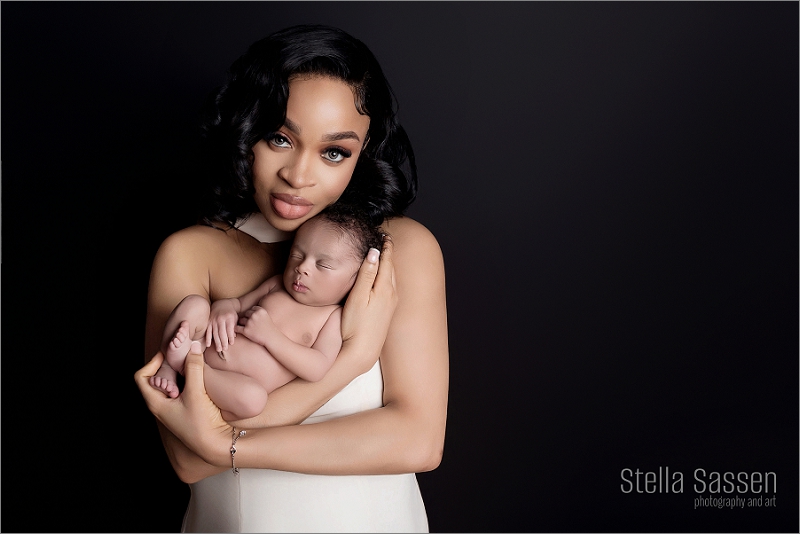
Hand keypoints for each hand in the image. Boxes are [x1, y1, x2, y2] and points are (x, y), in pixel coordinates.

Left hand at [135, 345, 231, 463]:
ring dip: (179, 372)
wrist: (214, 443)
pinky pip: (180, 389)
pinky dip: (186, 379)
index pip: (141, 377)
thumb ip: (194, 368)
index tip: (168, 355)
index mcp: (155, 402)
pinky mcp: (184, 408)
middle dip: (168, 365)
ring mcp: (172, 407)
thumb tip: (192, 347)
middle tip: (182, 356)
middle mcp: (161, 405)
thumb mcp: (196, 393)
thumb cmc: (200, 423)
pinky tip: (199, 376)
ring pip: (169, 383)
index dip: (152, 362)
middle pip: (156, 377)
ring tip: (191, 364)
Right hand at [208, 299, 238, 351]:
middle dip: (223, 342)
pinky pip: (208, 331)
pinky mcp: (208, 322)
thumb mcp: (235, 318)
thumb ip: (234, 327)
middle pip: (222, 333)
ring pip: (215, 333)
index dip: (230, 337)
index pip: (230, 329)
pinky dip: (208, 338)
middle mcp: (220, 319)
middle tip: (225, 349)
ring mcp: (213, 320)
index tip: (231, 344)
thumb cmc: (230, 313)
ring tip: (219, 349)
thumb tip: (233, 337)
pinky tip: (208, 345)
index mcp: (229, 318)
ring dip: (217, 342)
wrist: (222, 304)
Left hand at [235, 305, 274, 345]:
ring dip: (243, 324)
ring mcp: (249, 323)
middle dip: (248, 318)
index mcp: (260, 310)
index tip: (256, 319)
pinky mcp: (246, 330)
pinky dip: (237, 329)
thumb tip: (248, 312)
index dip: (253, 314)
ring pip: (241, 320)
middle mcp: (254, 315)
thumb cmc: (269, 328)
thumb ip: (258, 312)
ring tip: (249, 328)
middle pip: (246, 313)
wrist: (272, 338)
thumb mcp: (266, 316)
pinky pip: (237, 328)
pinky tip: (240, 331)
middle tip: (252, 324)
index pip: (252, 309)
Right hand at [340, 237, 397, 373]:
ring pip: (392, 277)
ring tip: (383, 254)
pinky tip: (382, 278)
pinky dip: (387, 276)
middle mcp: (392, 294)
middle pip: (391, 267)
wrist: (362, 351)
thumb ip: (367, 274)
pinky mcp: (388, 312)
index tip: (383, 234)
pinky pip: (390, 287)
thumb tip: (374, 252)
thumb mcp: (358, 296)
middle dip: (388, 253)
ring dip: (388, 264)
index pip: (387, 260)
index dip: (385, 246)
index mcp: (385, 288)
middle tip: (384, 239)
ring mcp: (391, 304)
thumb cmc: (356, 325)